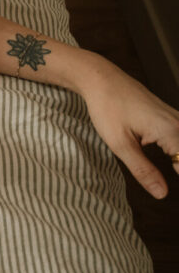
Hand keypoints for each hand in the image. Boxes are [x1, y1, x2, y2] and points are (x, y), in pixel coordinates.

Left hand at [78, 54, 178, 198]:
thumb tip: (161, 194)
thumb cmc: (107, 106)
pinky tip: (171, 162)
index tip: (168, 192)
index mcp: (171, 132)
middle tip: (160, 185)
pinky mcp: (170, 118)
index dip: (178, 180)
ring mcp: (177, 119)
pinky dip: (177, 153)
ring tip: (168, 172)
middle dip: (177, 168)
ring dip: (177, 161)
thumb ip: (142, 171)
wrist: (100, 79)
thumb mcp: (119, 144)